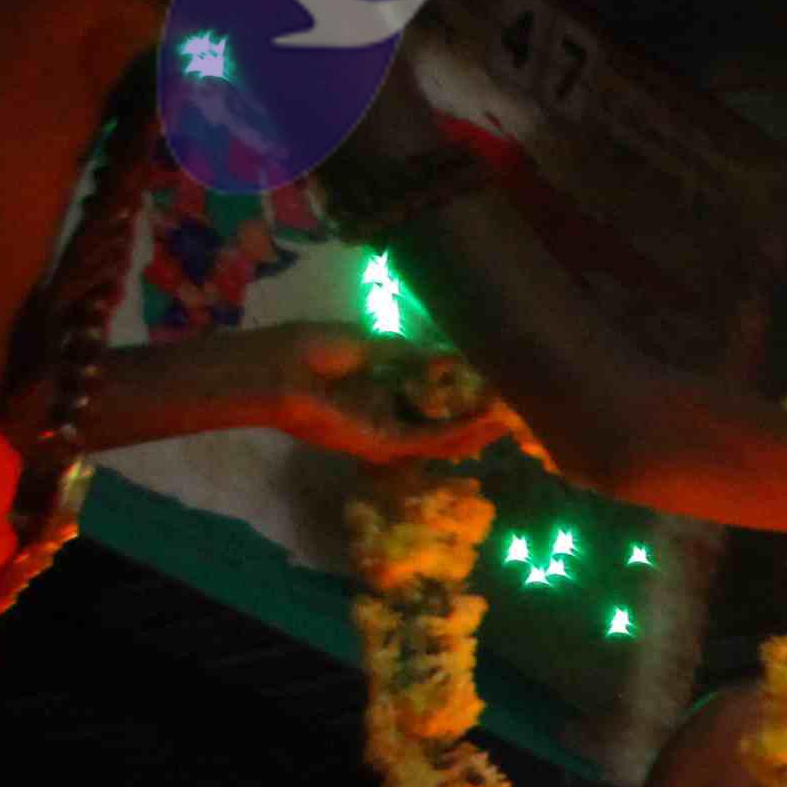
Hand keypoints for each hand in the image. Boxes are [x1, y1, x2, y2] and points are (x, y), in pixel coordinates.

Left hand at [263, 328, 508, 465]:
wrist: (275, 372)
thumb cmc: (306, 349)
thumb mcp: (363, 342)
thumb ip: (402, 352)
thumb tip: (444, 355)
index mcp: (377, 386)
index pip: (427, 392)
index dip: (459, 388)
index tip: (487, 378)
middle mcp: (385, 412)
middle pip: (440, 419)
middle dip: (475, 414)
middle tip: (510, 405)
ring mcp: (386, 431)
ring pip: (442, 438)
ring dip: (476, 429)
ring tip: (510, 418)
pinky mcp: (385, 445)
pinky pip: (430, 442)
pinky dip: (461, 433)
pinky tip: (488, 422)